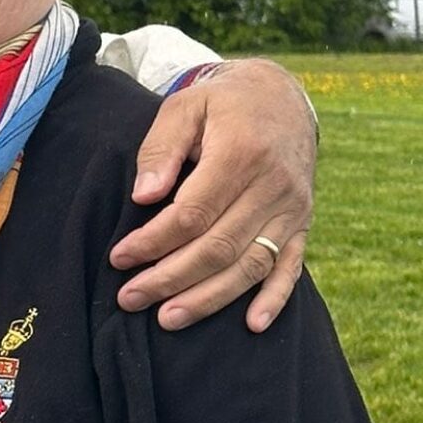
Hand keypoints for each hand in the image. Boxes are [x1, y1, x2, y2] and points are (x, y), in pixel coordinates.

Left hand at [111, 61, 315, 332]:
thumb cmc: (221, 104)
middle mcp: (273, 186)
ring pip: (251, 265)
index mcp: (241, 154)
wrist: (281, 96)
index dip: (154, 242)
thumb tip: (144, 196)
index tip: (120, 259)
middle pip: (218, 247)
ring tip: (168, 319)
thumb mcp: (185, 107)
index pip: (193, 214)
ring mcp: (292, 208)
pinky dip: (275, 298)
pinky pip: (292, 266)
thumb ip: (161, 149)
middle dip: (170, 278)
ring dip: (209, 298)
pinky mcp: (302, 222)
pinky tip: (252, 325)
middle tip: (130, 298)